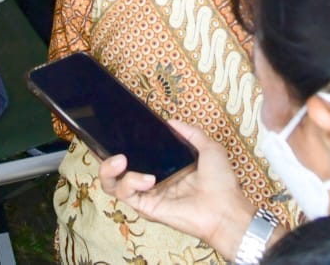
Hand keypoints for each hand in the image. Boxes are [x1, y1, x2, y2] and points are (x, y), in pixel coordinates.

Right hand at [98, 121, 257, 259]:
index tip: (111, 132)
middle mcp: (151, 180)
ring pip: (113, 185)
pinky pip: (127, 195)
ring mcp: (147, 195)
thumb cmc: (221, 181)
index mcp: (163, 166)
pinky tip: (148, 179)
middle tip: (109, 148)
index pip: (134, 155)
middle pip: (115, 172)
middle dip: (104, 160)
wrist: (225, 207)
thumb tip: (170, 121)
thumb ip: (190, 133)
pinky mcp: (147, 208)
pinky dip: (131, 183)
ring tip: (121, 160)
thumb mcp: (208, 148)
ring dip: (110, 170)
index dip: (119, 145)